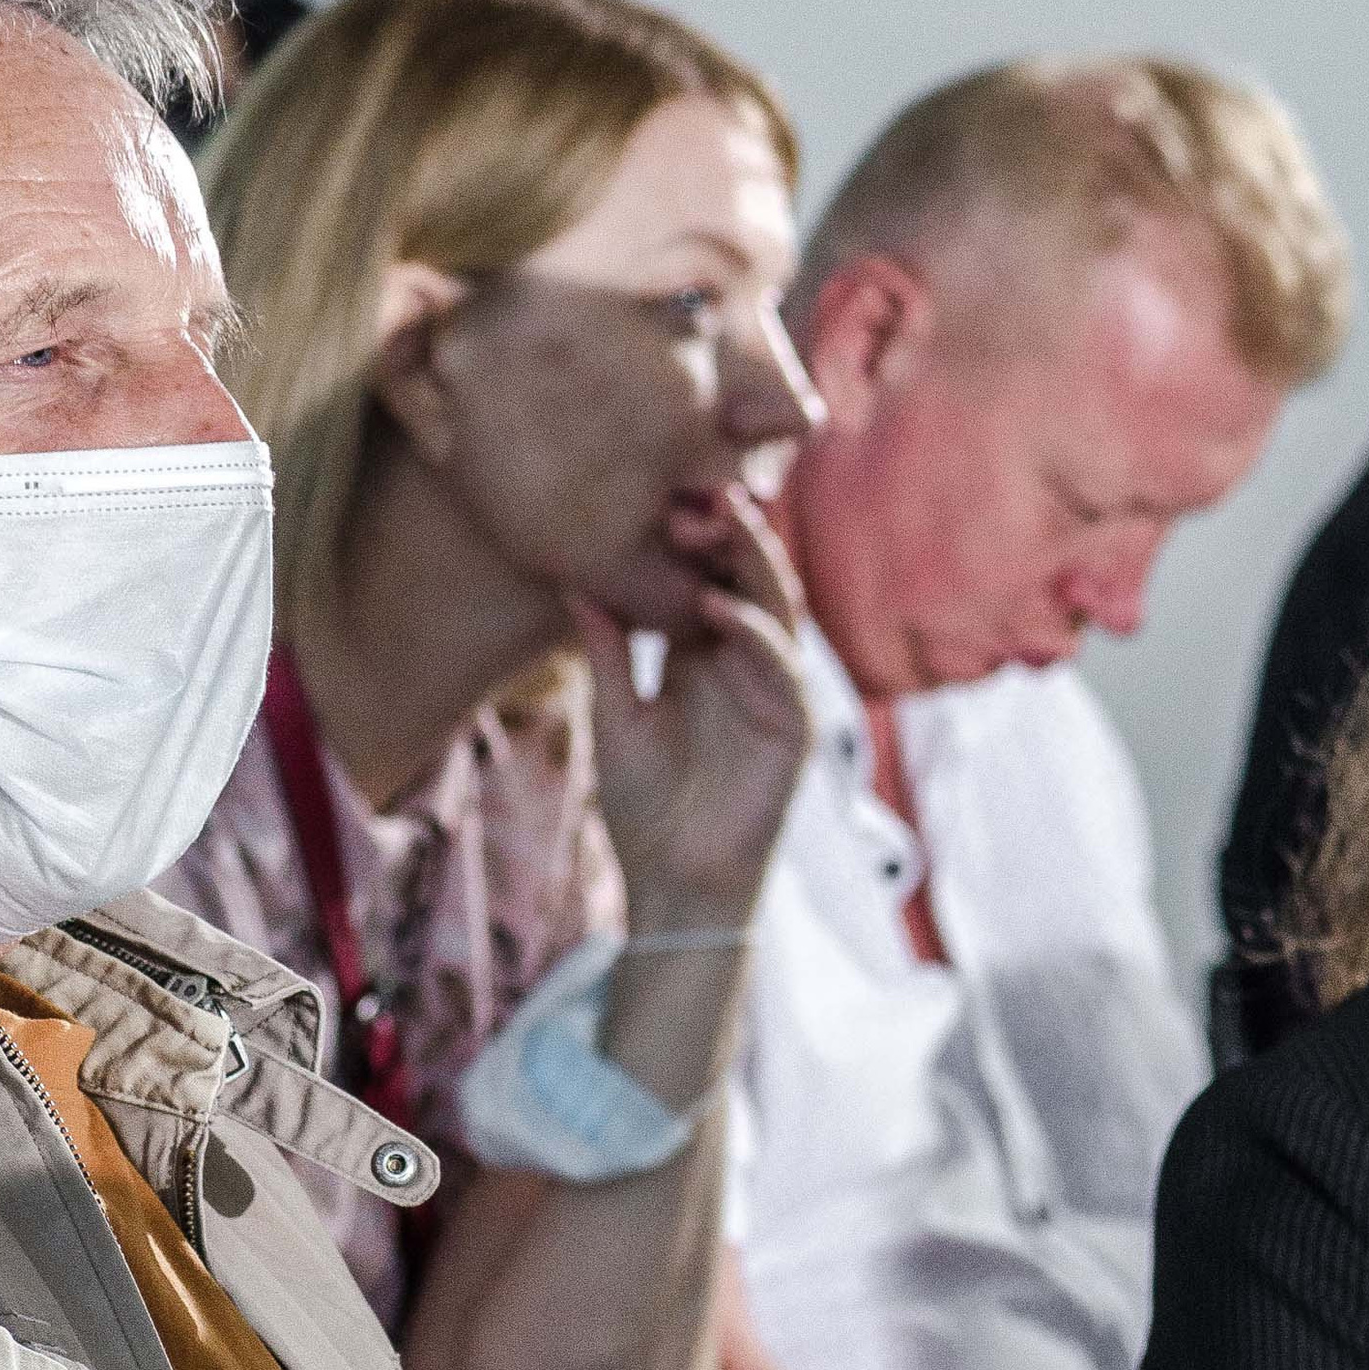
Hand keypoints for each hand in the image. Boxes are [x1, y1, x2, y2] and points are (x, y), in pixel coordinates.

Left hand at [573, 483, 811, 921]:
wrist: (675, 883)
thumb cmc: (644, 810)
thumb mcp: (613, 717)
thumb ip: (606, 652)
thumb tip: (574, 582)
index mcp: (702, 654)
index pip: (703, 575)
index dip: (685, 537)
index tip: (648, 496)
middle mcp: (745, 663)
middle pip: (745, 578)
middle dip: (725, 531)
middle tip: (690, 487)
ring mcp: (774, 690)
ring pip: (773, 608)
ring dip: (750, 563)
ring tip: (716, 520)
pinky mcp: (794, 727)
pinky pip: (779, 665)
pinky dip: (751, 632)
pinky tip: (716, 607)